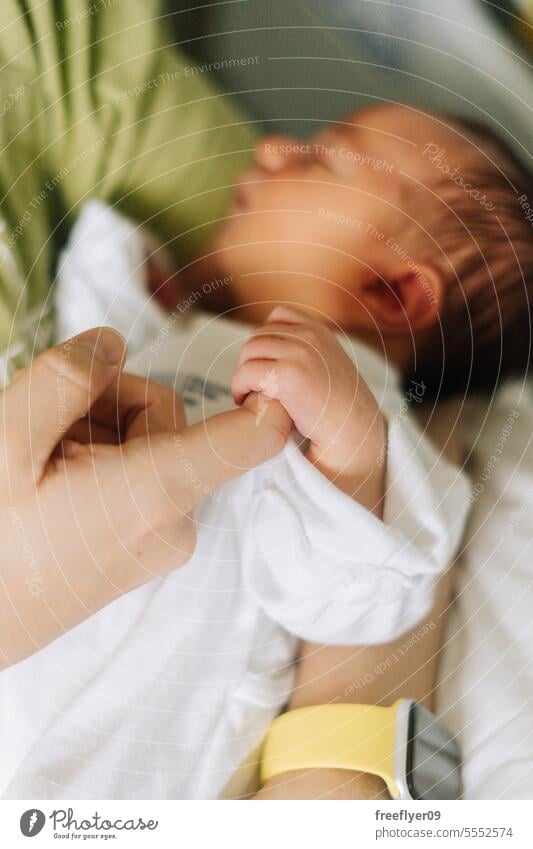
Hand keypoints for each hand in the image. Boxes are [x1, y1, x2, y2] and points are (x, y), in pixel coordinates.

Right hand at [0, 328, 290, 668]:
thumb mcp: (8, 440)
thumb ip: (66, 378)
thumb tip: (115, 344)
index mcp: (152, 493)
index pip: (252, 438)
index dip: (264, 395)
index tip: (256, 372)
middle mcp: (174, 522)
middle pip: (168, 417)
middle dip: (108, 403)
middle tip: (49, 429)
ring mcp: (166, 540)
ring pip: (151, 442)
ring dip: (101, 431)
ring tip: (46, 462)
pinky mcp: (154, 547)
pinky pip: (145, 476)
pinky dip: (107, 463)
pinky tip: (62, 482)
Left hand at [232, 306, 385, 497]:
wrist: (353, 430)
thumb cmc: (339, 407)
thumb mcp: (329, 365)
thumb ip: (310, 351)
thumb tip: (278, 350)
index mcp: (320, 332)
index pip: (279, 316)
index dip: (265, 338)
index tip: (263, 363)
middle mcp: (310, 337)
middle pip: (259, 336)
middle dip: (250, 359)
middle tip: (249, 384)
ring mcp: (300, 354)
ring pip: (249, 353)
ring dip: (243, 374)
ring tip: (246, 393)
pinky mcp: (289, 376)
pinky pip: (248, 373)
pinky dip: (240, 386)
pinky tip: (245, 401)